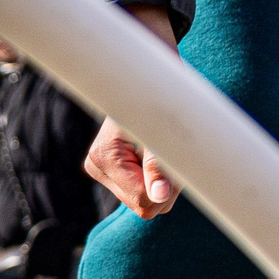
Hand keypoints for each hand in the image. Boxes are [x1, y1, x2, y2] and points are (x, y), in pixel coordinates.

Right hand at [89, 3, 183, 218]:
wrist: (150, 73)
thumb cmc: (162, 94)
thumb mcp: (166, 130)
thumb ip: (162, 166)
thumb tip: (160, 198)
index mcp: (104, 157)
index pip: (143, 200)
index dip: (170, 189)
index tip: (182, 162)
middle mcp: (96, 166)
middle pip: (142, 205)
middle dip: (166, 187)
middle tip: (176, 154)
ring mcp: (100, 169)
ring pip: (142, 201)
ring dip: (163, 182)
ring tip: (165, 149)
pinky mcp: (109, 170)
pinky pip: (140, 191)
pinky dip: (156, 178)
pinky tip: (154, 154)